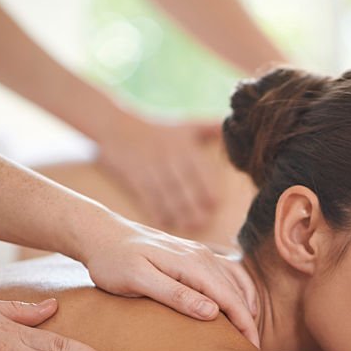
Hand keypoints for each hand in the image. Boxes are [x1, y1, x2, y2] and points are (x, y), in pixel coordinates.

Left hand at [80, 218, 259, 346]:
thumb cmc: (113, 261)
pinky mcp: (194, 256)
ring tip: (245, 334)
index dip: (245, 325)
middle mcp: (203, 256)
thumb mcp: (138, 280)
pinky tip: (234, 309)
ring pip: (235, 283)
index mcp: (193, 264)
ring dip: (245, 308)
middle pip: (237, 293)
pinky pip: (226, 275)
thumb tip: (212, 312)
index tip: (250, 350)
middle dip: (248, 322)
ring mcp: (200, 254)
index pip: (231, 298)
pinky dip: (237, 293)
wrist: (100, 234)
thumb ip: (175, 295)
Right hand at [96, 114, 221, 232]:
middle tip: (203, 222)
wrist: (115, 124)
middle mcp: (168, 156)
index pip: (199, 169)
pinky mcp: (133, 176)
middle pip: (183, 184)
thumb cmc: (158, 129)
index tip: (215, 204)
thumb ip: (211, 128)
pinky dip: (155, 210)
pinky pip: (146, 196)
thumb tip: (236, 124)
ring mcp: (149, 166)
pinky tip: (164, 223)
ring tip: (188, 226)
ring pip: (166, 192)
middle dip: (193, 204)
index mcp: (184, 146)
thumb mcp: (185, 126)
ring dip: (177, 212)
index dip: (207, 187)